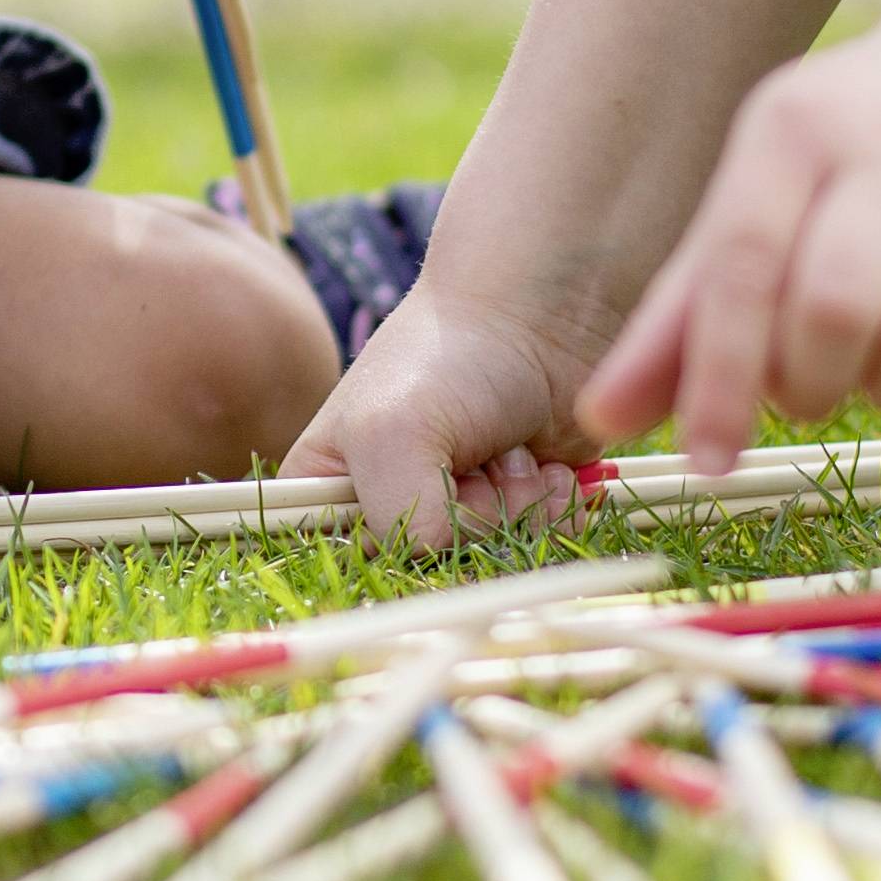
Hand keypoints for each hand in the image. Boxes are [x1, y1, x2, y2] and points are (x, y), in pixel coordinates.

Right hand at [289, 281, 613, 553]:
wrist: (544, 312)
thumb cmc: (449, 355)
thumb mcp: (390, 434)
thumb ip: (395, 515)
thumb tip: (438, 558)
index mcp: (326, 487)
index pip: (344, 563)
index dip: (389, 545)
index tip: (420, 490)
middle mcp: (389, 503)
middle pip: (427, 567)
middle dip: (466, 517)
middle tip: (474, 456)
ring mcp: (458, 506)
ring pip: (490, 558)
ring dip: (516, 507)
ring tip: (511, 447)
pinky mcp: (520, 505)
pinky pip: (543, 544)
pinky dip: (555, 509)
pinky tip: (548, 465)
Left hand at [572, 20, 880, 466]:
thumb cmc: (841, 173)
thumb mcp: (751, 209)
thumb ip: (679, 320)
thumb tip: (598, 420)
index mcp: (791, 130)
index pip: (743, 266)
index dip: (719, 376)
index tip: (706, 461)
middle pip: (839, 306)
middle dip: (813, 385)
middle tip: (814, 389)